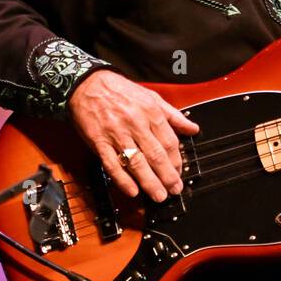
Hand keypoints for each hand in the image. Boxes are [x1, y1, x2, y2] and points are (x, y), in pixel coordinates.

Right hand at [68, 69, 199, 201]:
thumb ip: (173, 115)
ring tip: (159, 195)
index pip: (169, 141)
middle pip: (155, 154)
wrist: (88, 84)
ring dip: (149, 182)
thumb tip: (192, 128)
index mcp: (150, 112)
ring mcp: (116, 134)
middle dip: (167, 176)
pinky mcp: (99, 142)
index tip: (179, 172)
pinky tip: (132, 191)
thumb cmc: (120, 91)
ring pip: (136, 162)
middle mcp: (135, 124)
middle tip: (174, 189)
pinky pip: (112, 164)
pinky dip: (122, 179)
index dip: (176, 161)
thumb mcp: (151, 96)